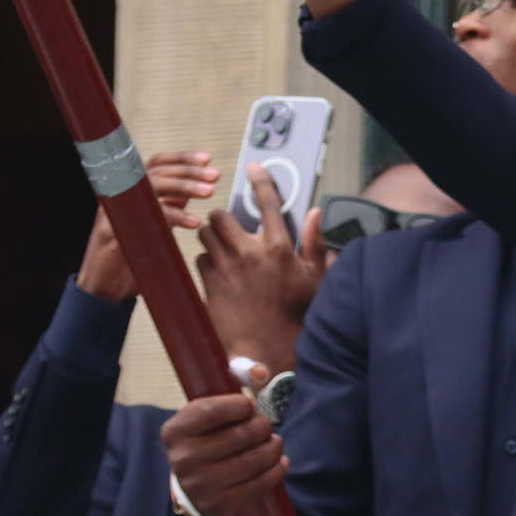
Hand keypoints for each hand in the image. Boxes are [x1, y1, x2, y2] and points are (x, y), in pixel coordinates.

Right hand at [75, 150, 219, 302]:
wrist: (104, 289)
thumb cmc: (130, 256)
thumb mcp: (153, 225)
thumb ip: (168, 206)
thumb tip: (190, 190)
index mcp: (131, 191)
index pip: (156, 162)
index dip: (181, 157)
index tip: (207, 159)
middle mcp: (120, 196)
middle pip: (156, 170)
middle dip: (188, 171)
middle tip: (215, 175)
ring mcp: (114, 211)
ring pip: (151, 187)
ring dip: (183, 186)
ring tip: (210, 192)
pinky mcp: (112, 230)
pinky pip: (145, 217)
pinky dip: (173, 216)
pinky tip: (194, 222)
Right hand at [158, 389, 284, 515]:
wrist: (194, 485)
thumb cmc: (207, 438)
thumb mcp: (208, 410)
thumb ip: (233, 381)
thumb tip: (261, 372)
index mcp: (175, 431)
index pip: (213, 411)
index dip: (241, 405)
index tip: (249, 406)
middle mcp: (182, 460)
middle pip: (240, 436)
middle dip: (262, 426)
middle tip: (266, 425)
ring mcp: (200, 486)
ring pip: (254, 460)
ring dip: (273, 447)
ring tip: (274, 442)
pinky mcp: (219, 506)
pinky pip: (259, 485)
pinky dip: (276, 470)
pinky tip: (279, 461)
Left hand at [197, 165, 335, 373]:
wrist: (269, 349)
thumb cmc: (295, 315)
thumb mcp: (314, 278)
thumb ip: (315, 244)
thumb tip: (315, 214)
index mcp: (278, 248)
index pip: (267, 202)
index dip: (260, 179)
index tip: (254, 167)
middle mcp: (250, 253)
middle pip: (221, 216)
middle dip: (222, 218)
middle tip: (229, 228)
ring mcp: (227, 269)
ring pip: (205, 235)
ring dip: (211, 237)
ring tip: (221, 248)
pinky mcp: (210, 284)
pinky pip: (200, 259)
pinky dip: (206, 261)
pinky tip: (218, 271)